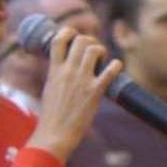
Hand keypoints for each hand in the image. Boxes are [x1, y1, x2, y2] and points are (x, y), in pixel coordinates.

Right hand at [28, 29, 119, 162]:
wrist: (55, 134)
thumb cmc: (52, 115)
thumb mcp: (50, 89)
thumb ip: (58, 74)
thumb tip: (65, 65)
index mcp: (54, 70)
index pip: (59, 39)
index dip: (69, 32)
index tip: (75, 38)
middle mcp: (68, 72)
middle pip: (81, 40)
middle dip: (90, 41)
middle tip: (94, 53)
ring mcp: (82, 81)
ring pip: (95, 49)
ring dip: (102, 51)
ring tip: (102, 60)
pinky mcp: (95, 92)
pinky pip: (110, 69)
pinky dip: (116, 65)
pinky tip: (115, 69)